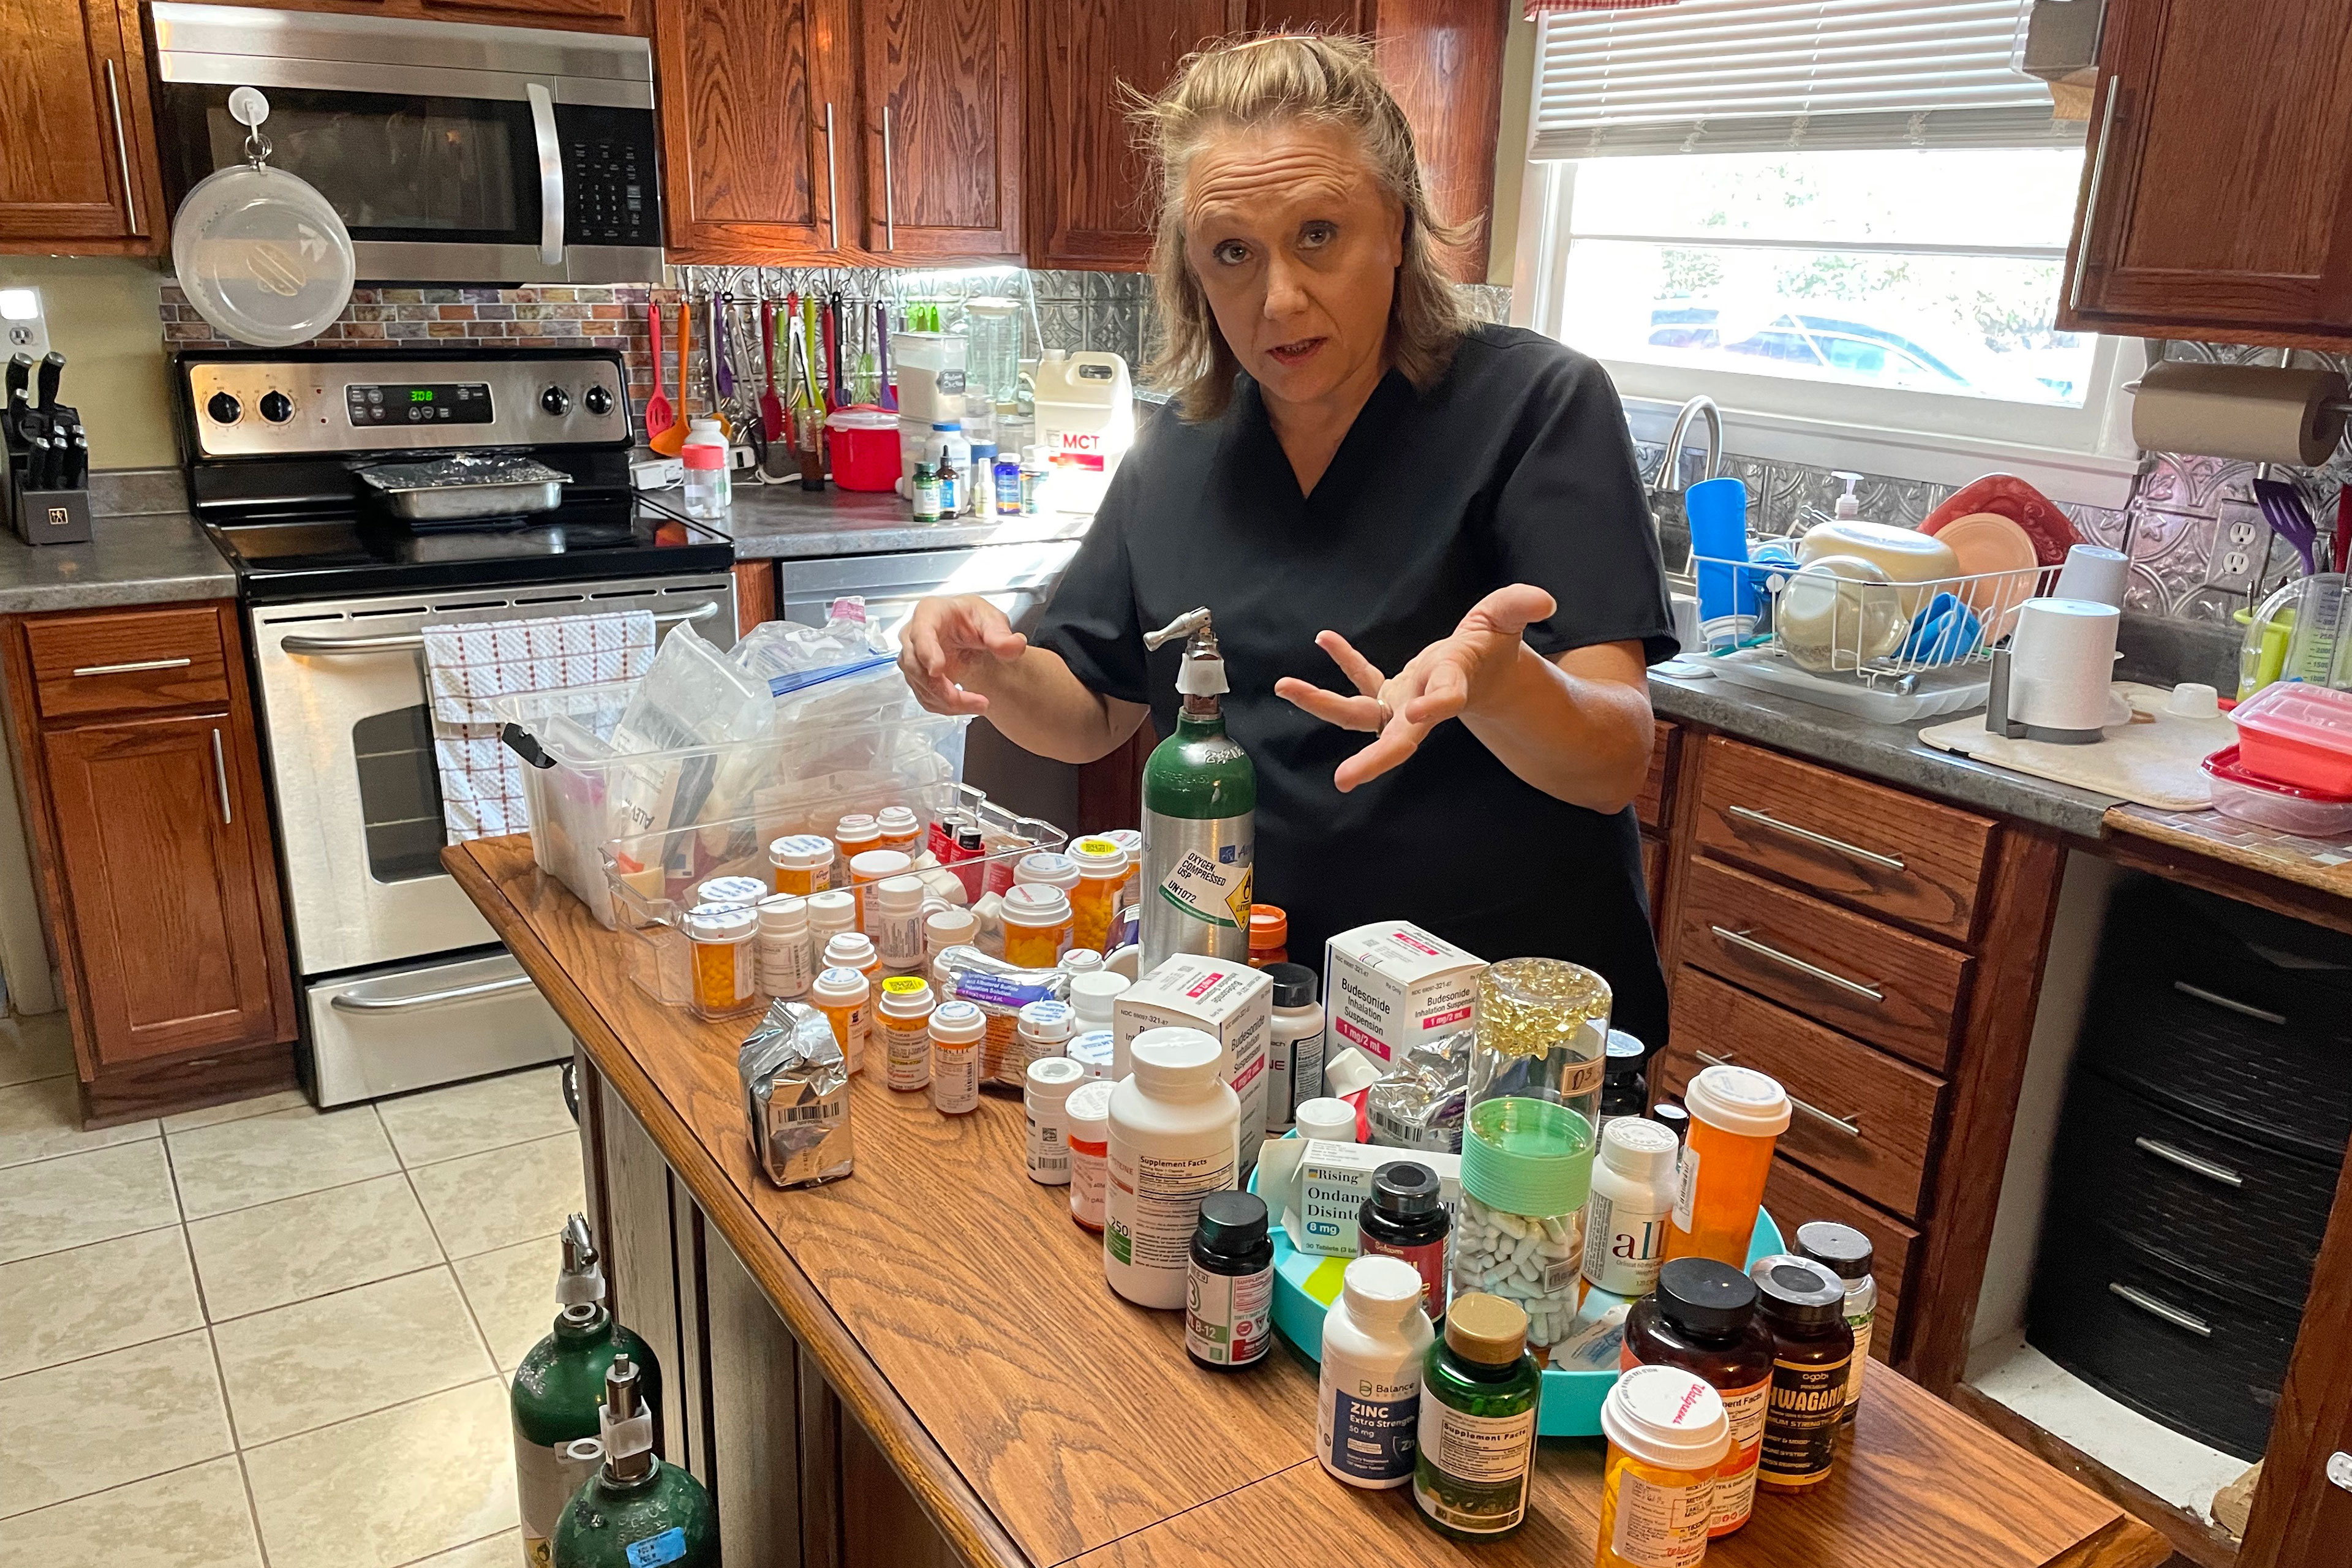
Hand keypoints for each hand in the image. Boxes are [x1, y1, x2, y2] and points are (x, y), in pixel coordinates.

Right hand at [898, 594, 1026, 715]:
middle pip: (917, 666)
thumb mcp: (992, 619)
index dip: (927, 652)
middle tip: (978, 702)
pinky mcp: (917, 677)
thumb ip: (1002, 634)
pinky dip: (947, 707)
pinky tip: (968, 705)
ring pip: (922, 686)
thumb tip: (1014, 645)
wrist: (970, 635)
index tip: (938, 671)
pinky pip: (926, 697)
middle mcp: (913, 635)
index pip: (921, 633)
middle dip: (945, 690)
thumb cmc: (974, 620)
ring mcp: (912, 658)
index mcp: (929, 613)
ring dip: (950, 703)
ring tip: (981, 705)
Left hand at [1274, 584, 1557, 792]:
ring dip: (1322, 704)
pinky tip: (1325, 639)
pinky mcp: (1390, 695)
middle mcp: (1423, 705)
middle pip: (1397, 739)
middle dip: (1372, 760)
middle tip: (1343, 780)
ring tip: (1286, 687)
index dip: (1436, 706)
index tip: (1421, 713)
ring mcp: (1402, 704)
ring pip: (1359, 715)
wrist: (1485, 677)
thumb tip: (1544, 599)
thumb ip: (1519, 607)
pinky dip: (1344, 663)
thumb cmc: (1494, 648)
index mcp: (1455, 686)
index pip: (1447, 700)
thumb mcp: (1507, 621)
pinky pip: (1361, 683)